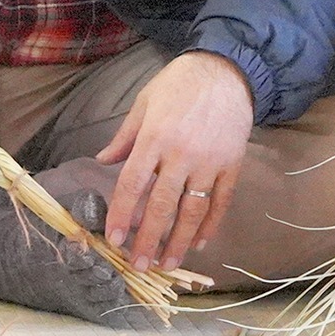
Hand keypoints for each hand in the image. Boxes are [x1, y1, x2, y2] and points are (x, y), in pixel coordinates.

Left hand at [97, 50, 254, 272]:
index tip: (114, 239)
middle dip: (148, 240)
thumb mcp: (144, 103)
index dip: (122, 214)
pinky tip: (199, 243)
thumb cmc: (179, 83)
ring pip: (192, 211)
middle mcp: (181, 154)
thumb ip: (125, 137)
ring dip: (178, 241)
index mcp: (155, 138)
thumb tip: (102, 161)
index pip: (133, 185)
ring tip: (168, 264)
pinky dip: (210, 225)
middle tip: (139, 265)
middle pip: (161, 206)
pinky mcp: (232, 165)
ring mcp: (210, 162)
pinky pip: (221, 202)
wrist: (228, 70)